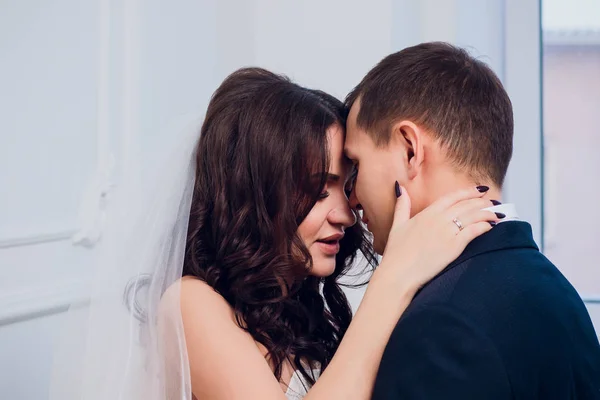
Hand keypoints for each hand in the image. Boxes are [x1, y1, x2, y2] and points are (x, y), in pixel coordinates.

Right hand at [377, 184, 499, 291]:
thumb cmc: (396, 253)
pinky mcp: (454, 246)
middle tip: (492, 202)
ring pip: (473, 216)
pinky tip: (491, 226)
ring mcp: (447, 232)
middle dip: (482, 202)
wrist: (399, 273)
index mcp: (427, 213)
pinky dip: (484, 227)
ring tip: (497, 213)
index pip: (452, 197)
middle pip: (466, 205)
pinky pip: (474, 231)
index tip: (480, 190)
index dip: (468, 192)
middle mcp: (439, 219)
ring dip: (487, 213)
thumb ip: (402, 206)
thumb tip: (400, 188)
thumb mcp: (397, 225)